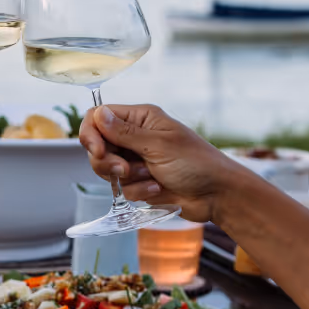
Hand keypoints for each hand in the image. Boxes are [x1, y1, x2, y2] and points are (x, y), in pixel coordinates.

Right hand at [79, 103, 240, 222]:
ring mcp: (136, 160)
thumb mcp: (159, 145)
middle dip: (108, 161)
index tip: (98, 151)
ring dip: (128, 179)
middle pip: (98, 146)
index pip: (98, 117)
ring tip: (151, 178)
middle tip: (123, 170)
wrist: (217, 194)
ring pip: (108, 170)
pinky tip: (159, 188)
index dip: (91, 133)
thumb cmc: (196, 162)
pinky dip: (139, 191)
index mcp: (140, 118)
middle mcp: (135, 137)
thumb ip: (124, 133)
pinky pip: (123, 189)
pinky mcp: (140, 182)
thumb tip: (98, 114)